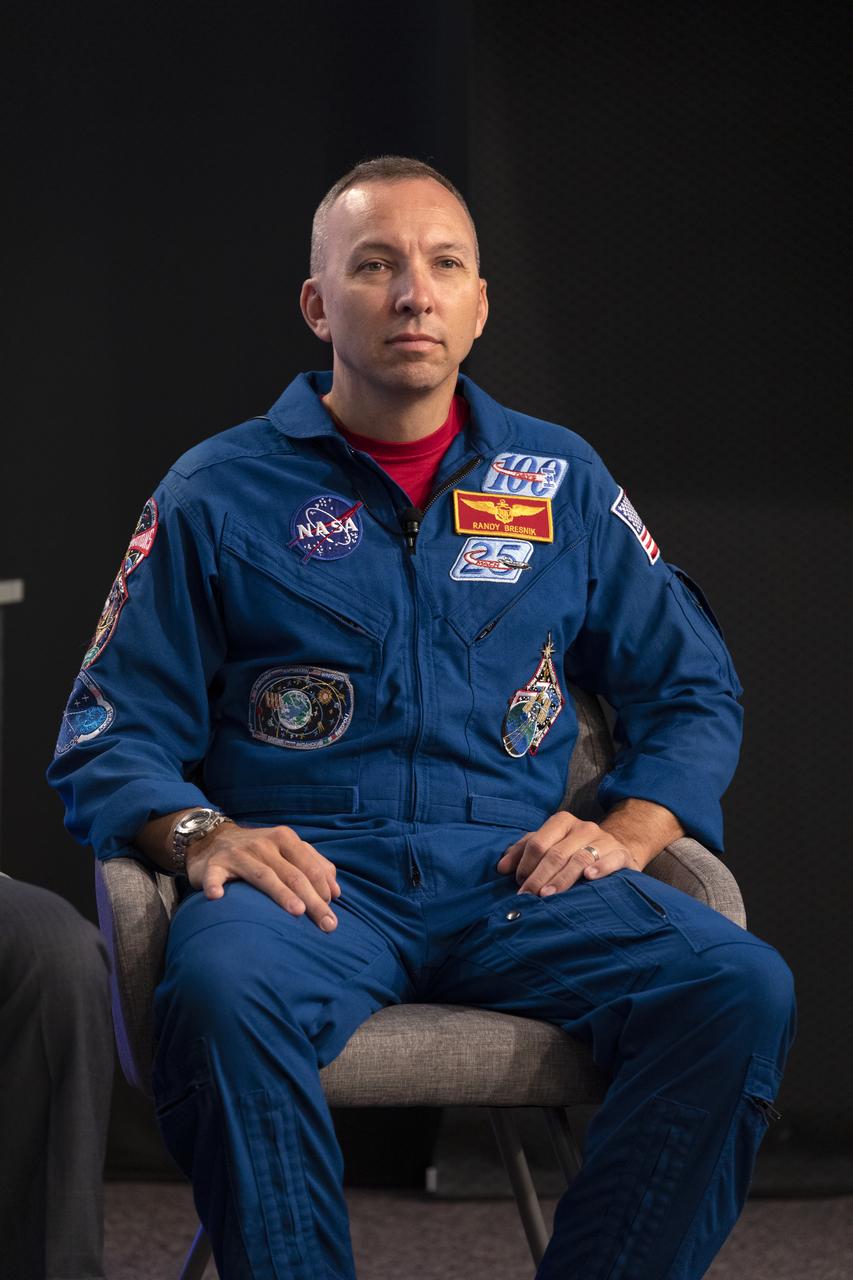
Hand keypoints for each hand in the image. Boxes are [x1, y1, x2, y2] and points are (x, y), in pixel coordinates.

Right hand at [185, 822, 341, 930]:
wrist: (213, 839)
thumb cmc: (259, 851)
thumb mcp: (287, 850)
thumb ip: (313, 865)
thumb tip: (336, 892)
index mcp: (284, 838)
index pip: (310, 866)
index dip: (323, 888)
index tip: (332, 912)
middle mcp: (264, 844)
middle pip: (293, 874)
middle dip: (313, 900)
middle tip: (327, 924)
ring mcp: (239, 854)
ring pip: (264, 876)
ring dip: (281, 893)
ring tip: (297, 911)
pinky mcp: (214, 865)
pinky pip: (215, 876)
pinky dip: (216, 885)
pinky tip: (217, 897)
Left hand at [496, 810, 640, 896]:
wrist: (617, 848)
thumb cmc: (574, 849)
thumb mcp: (548, 845)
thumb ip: (523, 852)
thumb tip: (501, 867)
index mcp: (562, 822)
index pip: (538, 842)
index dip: (525, 864)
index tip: (519, 884)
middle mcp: (583, 827)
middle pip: (556, 854)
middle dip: (538, 877)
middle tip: (526, 897)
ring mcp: (604, 840)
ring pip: (578, 859)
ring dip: (561, 879)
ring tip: (547, 895)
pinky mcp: (621, 854)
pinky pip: (610, 860)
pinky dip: (599, 868)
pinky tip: (589, 877)